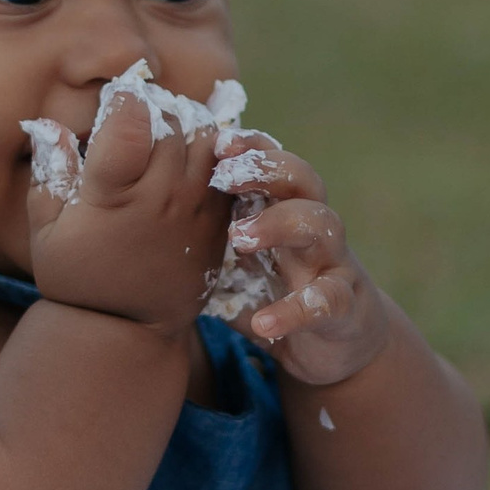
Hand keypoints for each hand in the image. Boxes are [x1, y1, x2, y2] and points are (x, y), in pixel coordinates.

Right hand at [29, 90, 229, 335]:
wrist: (123, 331)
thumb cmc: (75, 277)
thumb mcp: (45, 229)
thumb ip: (50, 170)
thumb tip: (48, 122)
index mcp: (113, 195)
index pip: (132, 121)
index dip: (126, 98)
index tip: (119, 96)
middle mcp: (159, 199)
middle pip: (174, 124)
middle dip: (159, 107)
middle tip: (144, 110)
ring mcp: (194, 213)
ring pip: (209, 142)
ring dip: (191, 127)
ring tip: (169, 131)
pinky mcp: (216, 226)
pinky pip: (228, 174)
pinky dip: (215, 156)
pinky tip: (191, 158)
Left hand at [220, 139, 388, 386]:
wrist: (334, 345)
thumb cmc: (277, 293)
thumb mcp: (238, 266)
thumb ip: (208, 245)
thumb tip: (143, 230)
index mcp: (284, 210)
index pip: (274, 162)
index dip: (252, 147)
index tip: (218, 143)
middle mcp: (313, 227)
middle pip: (304, 179)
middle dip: (267, 170)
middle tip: (225, 179)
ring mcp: (333, 262)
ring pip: (322, 224)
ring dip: (280, 224)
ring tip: (240, 239)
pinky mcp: (346, 305)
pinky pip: (329, 300)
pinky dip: (295, 311)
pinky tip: (263, 323)